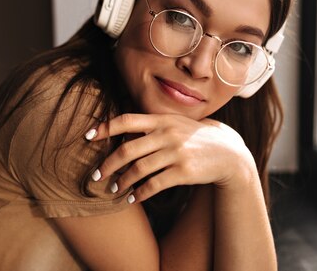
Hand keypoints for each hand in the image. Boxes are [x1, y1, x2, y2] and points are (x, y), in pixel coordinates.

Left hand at [87, 113, 255, 201]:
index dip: (105, 127)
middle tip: (96, 175)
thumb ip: (151, 126)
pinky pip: (155, 185)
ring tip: (114, 190)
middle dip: (108, 164)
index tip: (87, 136)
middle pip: (127, 149)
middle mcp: (167, 134)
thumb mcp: (175, 124)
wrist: (229, 152)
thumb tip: (120, 134)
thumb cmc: (194, 137)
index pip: (126, 120)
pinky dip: (140, 193)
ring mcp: (176, 152)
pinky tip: (133, 198)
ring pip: (139, 169)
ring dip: (122, 182)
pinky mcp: (184, 171)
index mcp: (161, 119)